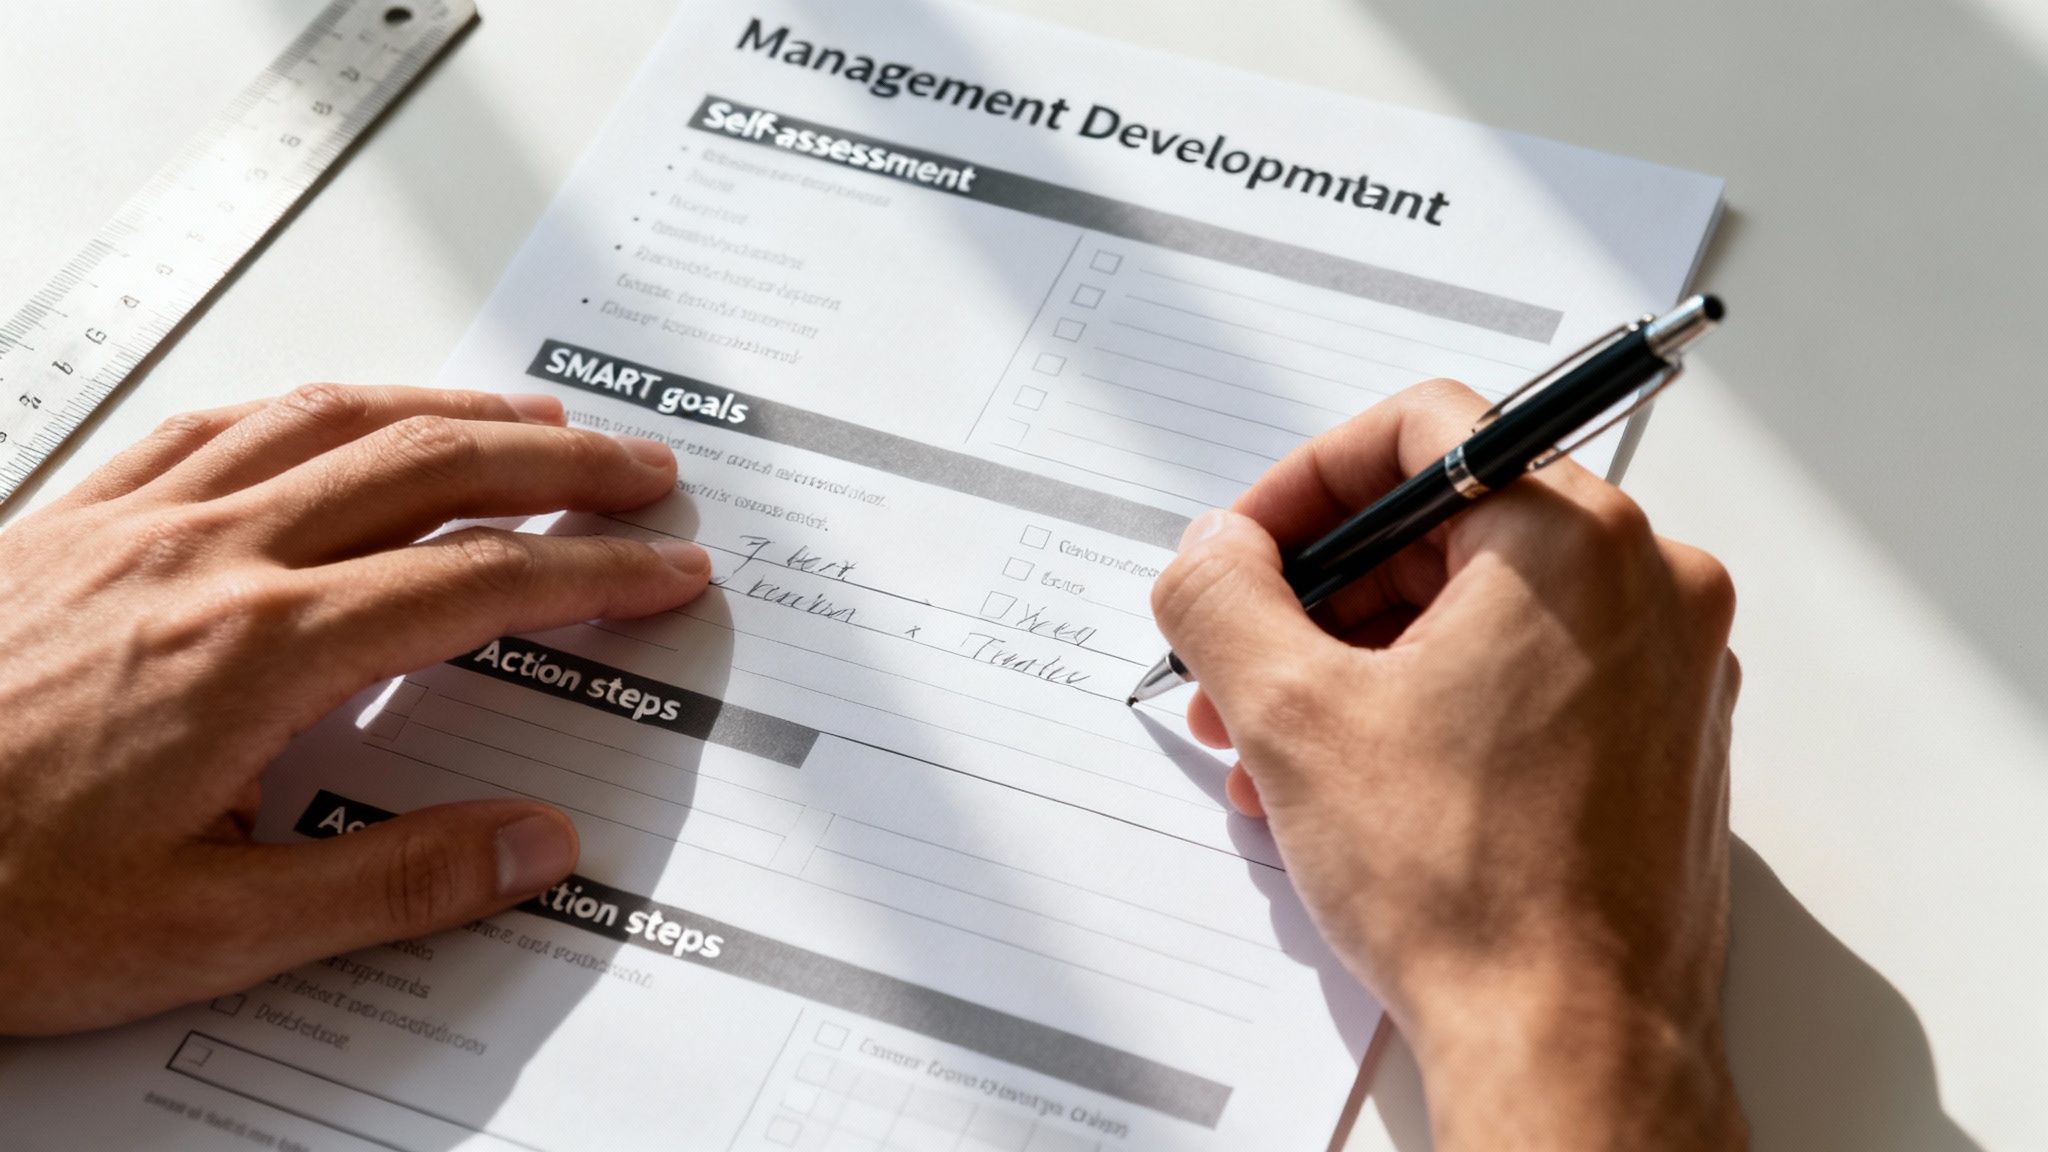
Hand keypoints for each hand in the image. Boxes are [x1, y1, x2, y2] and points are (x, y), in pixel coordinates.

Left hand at [0, 385, 710, 1035]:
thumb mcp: (204, 934)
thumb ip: (393, 886)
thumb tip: (532, 848)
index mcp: (257, 653)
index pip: (477, 584)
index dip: (594, 573)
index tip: (663, 570)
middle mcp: (208, 558)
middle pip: (431, 467)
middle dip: (560, 463)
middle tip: (641, 473)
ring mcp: (136, 522)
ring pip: (335, 419)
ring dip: (455, 408)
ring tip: (534, 414)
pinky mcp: (72, 516)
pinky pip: (222, 421)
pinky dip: (317, 404)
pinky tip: (342, 412)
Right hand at [1151, 381, 1744, 1149]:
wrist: (1571, 1045)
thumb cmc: (1470, 890)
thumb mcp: (1290, 716)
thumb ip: (1224, 596)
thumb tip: (1213, 552)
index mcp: (1576, 542)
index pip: (1423, 430)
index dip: (1306, 482)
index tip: (1249, 550)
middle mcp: (1648, 586)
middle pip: (1447, 528)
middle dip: (1320, 598)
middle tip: (1243, 663)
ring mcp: (1667, 669)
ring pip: (1480, 613)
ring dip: (1360, 663)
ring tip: (1277, 749)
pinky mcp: (1659, 741)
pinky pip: (1524, 680)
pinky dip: (1431, 707)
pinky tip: (1351, 784)